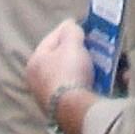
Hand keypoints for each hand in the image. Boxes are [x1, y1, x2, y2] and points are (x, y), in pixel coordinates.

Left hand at [25, 16, 91, 133]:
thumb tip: (70, 24)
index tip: (83, 27)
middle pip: (61, 58)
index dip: (68, 30)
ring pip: (70, 75)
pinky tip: (98, 80)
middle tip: (92, 45)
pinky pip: (76, 89)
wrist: (74, 109)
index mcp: (34, 61)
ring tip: (100, 63)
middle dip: (78, 51)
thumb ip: (71, 31)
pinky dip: (87, 82)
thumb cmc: (69, 72)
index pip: (52, 38)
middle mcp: (37, 80)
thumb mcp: (72, 45)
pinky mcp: (61, 109)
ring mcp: (48, 96)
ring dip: (85, 68)